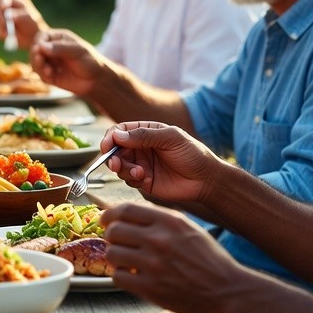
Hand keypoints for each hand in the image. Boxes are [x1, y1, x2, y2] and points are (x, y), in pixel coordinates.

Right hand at [0, 0, 46, 48]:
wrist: (33, 37)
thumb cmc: (32, 23)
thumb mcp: (28, 18)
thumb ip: (18, 15)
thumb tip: (8, 15)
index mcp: (11, 0)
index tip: (3, 7)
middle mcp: (3, 8)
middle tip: (5, 23)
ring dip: (2, 26)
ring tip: (13, 30)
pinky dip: (3, 33)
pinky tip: (11, 34)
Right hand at [29, 28, 104, 94]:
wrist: (97, 80)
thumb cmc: (90, 61)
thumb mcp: (77, 51)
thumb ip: (59, 48)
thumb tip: (41, 46)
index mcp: (58, 38)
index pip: (41, 37)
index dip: (38, 42)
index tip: (39, 49)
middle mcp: (52, 49)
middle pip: (35, 50)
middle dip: (35, 56)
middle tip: (41, 61)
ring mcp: (50, 62)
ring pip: (35, 63)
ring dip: (38, 66)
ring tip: (48, 71)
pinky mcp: (50, 75)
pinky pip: (40, 74)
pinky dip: (43, 75)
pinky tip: (51, 76)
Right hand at [100, 121, 220, 203]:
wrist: (205, 180)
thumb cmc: (192, 154)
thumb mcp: (170, 138)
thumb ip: (144, 135)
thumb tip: (117, 136)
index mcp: (145, 132)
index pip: (120, 131)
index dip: (110, 138)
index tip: (107, 146)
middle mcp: (140, 147)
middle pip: (115, 150)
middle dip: (112, 157)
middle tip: (116, 164)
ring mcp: (140, 164)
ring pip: (118, 166)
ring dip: (124, 169)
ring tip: (140, 173)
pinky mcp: (143, 181)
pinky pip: (128, 180)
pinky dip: (133, 179)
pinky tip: (147, 179)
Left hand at [102, 202, 247, 312]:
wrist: (226, 290)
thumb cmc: (208, 258)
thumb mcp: (188, 228)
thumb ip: (158, 219)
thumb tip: (126, 214)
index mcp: (169, 221)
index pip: (125, 209)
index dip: (110, 214)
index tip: (106, 220)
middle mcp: (159, 240)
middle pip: (114, 230)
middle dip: (111, 236)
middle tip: (116, 242)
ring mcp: (153, 264)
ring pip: (112, 253)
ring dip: (115, 257)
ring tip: (126, 260)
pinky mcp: (150, 287)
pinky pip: (118, 276)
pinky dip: (121, 276)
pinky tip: (132, 275)